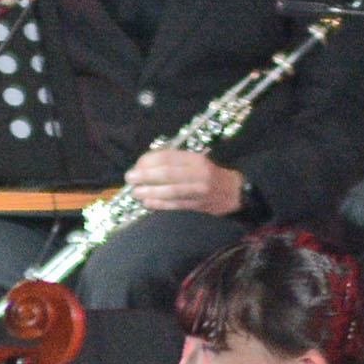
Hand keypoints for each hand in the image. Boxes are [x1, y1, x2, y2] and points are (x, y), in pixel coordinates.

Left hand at [127, 148, 248, 216]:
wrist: (233, 192)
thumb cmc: (208, 174)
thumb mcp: (195, 161)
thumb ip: (175, 161)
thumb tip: (146, 164)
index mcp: (196, 159)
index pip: (169, 158)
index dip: (150, 161)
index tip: (137, 164)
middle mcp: (199, 174)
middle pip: (168, 174)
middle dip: (146, 176)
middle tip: (130, 178)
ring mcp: (199, 191)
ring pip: (171, 191)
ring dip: (150, 192)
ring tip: (136, 192)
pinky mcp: (199, 205)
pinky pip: (176, 205)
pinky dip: (160, 204)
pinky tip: (148, 203)